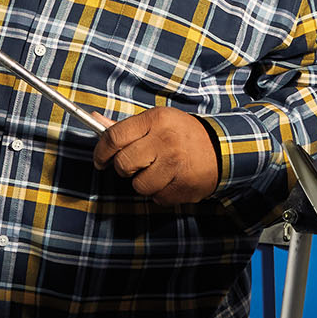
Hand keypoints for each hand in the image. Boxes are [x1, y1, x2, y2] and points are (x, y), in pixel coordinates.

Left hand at [94, 107, 219, 204]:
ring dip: (143, 182)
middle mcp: (165, 141)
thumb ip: (125, 126)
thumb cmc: (182, 134)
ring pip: (138, 185)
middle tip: (135, 165)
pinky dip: (160, 192)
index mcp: (156, 120)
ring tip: (157, 172)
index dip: (101, 152)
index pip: (114, 137)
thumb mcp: (157, 122)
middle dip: (124, 168)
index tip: (100, 160)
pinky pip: (156, 197)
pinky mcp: (183, 185)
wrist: (221, 148)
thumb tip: (95, 120)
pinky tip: (171, 180)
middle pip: (123, 164)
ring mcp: (175, 165)